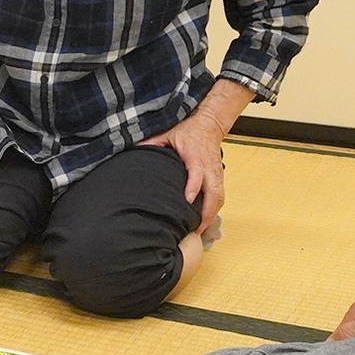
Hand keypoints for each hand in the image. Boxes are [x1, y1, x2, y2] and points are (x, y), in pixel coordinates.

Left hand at [138, 113, 224, 232]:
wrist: (209, 124)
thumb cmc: (188, 130)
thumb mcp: (167, 134)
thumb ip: (152, 143)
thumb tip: (134, 152)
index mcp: (195, 156)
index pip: (197, 174)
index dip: (193, 187)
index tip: (187, 200)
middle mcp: (209, 167)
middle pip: (213, 192)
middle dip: (206, 211)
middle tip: (195, 228)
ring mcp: (217, 172)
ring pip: (219, 197)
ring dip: (211, 214)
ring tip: (199, 230)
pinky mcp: (220, 177)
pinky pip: (220, 196)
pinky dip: (214, 210)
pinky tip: (205, 221)